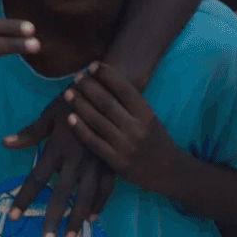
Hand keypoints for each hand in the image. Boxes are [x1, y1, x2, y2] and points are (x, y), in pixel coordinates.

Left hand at [2, 98, 111, 236]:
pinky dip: (100, 204)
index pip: (36, 179)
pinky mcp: (111, 161)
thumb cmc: (74, 98)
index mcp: (58, 147)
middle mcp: (76, 158)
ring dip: (77, 219)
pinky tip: (92, 219)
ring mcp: (95, 161)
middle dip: (52, 219)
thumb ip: (30, 133)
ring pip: (86, 197)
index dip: (24, 199)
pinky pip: (106, 188)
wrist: (107, 88)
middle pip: (61, 194)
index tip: (13, 218)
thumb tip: (5, 143)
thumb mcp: (50, 113)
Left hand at [62, 63, 178, 191]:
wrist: (167, 171)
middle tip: (77, 77)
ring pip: (97, 121)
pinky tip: (70, 117)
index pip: (124, 89)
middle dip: (89, 87)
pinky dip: (80, 129)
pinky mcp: (116, 162)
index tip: (93, 65)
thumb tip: (105, 80)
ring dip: (80, 104)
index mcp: (147, 115)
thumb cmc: (155, 139)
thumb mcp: (149, 118)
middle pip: (107, 103)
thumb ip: (131, 104)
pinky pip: (94, 142)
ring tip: (69, 93)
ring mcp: (126, 146)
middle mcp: (137, 129)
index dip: (107, 75)